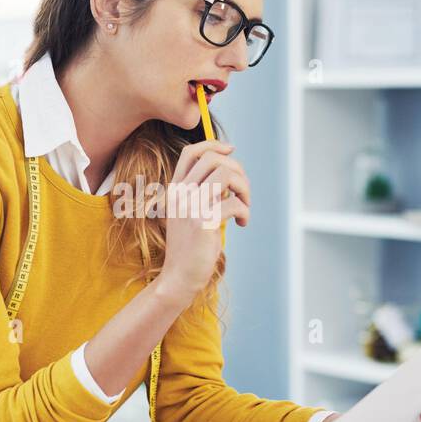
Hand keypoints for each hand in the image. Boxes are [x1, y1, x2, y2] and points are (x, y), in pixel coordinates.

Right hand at [160, 140, 250, 295]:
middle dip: (237, 170)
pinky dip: (244, 211)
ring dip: (244, 188)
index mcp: (175, 189)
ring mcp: (190, 207)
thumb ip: (204, 193)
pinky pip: (234, 203)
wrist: (179, 277)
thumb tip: (232, 173)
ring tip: (244, 205)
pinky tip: (242, 222)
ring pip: (226, 175)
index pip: (191, 152)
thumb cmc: (190, 247)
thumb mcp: (191, 214)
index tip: (231, 151)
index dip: (214, 144)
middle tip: (242, 191)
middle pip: (214, 159)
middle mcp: (180, 194)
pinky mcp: (203, 222)